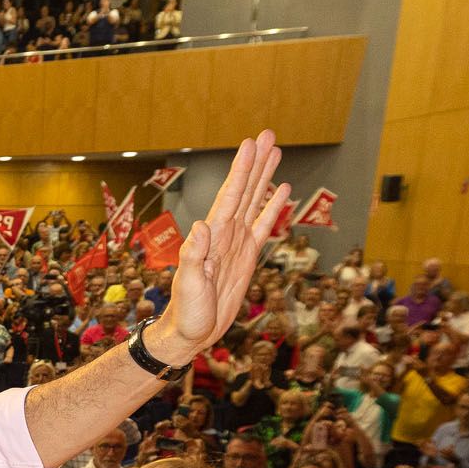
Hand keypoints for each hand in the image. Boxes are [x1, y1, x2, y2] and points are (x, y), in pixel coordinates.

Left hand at [157, 131, 287, 359]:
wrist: (190, 333)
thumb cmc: (186, 313)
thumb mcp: (188, 285)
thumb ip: (193, 256)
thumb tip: (202, 227)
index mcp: (211, 238)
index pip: (229, 197)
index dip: (240, 171)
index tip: (249, 145)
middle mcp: (224, 235)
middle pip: (244, 191)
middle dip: (255, 163)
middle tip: (268, 134)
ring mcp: (236, 244)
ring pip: (254, 202)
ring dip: (265, 177)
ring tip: (275, 151)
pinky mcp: (246, 257)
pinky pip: (263, 226)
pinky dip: (272, 207)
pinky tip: (282, 190)